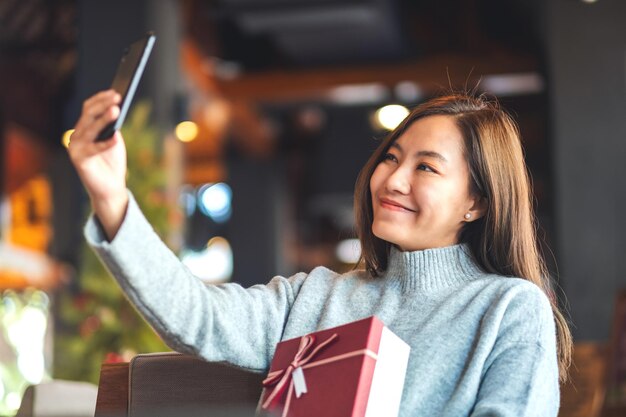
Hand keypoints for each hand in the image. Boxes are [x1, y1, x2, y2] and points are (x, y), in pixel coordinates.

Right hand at [68, 90, 128, 239]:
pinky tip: (115, 138)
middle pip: (87, 115)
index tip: (115, 93)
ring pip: (89, 129)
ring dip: (103, 119)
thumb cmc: (113, 164)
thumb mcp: (114, 140)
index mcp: (83, 130)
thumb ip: (112, 127)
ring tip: (116, 110)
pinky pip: (94, 149)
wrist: (110, 189)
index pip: (88, 108)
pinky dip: (105, 143)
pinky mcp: (79, 161)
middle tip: (116, 98)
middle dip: (103, 105)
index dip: (101, 99)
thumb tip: (115, 110)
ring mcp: (75, 148)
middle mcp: (76, 137)